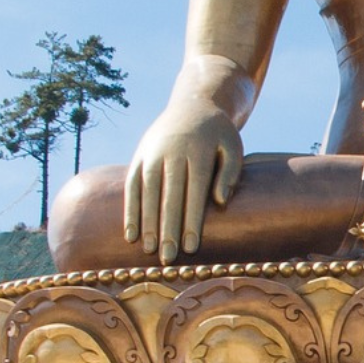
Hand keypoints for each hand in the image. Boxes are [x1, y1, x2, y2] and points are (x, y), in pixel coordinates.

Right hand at [124, 102, 245, 259]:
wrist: (193, 104)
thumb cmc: (218, 134)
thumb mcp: (233, 147)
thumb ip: (230, 173)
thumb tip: (219, 202)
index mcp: (198, 151)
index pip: (194, 191)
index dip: (191, 220)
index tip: (190, 247)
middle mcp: (172, 152)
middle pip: (169, 196)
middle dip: (167, 229)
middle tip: (168, 258)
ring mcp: (152, 154)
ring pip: (147, 193)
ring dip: (147, 223)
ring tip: (149, 250)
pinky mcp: (139, 156)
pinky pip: (131, 186)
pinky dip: (130, 210)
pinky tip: (131, 233)